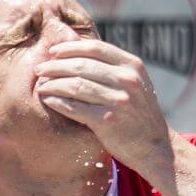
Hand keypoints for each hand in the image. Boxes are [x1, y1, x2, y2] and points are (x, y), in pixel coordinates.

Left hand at [35, 40, 172, 169]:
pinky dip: (57, 102)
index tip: (53, 52)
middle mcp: (127, 80)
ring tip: (41, 86)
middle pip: (82, 65)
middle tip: (40, 70)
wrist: (155, 146)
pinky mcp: (107, 121)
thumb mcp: (135, 84)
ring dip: (53, 84)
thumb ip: (113, 69)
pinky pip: (74, 107)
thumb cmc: (138, 114)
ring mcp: (118, 100)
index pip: (95, 48)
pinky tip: (48, 100)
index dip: (70, 48)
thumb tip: (77, 53)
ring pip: (75, 85)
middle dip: (55, 66)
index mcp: (132, 65)